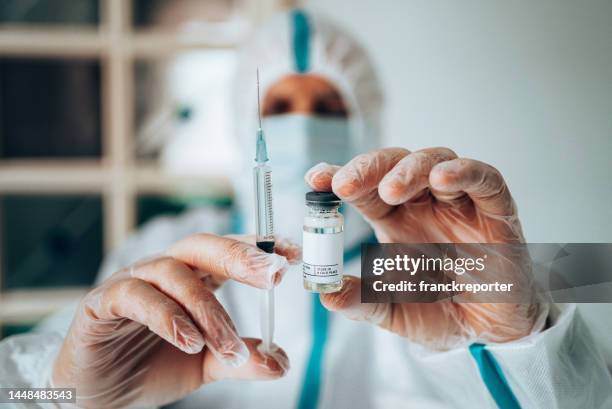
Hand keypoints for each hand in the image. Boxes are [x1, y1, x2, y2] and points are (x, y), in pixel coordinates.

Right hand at [52, 234, 300, 407]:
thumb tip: (280, 362)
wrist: (101, 394)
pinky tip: (189, 342)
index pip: (226, 251)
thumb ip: (238, 359)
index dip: (257, 247)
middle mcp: (163, 271)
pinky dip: (167, 317)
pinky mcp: (101, 303)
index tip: (292, 254)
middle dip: (239, 255)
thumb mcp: (205, 365)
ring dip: (208, 310)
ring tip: (229, 347)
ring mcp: (131, 282)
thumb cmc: (152, 367)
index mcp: (191, 278)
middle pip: (201, 246)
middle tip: (271, 275)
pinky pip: (135, 297)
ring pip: (173, 274)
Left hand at [305, 147, 545, 349]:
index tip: (314, 179)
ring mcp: (459, 203)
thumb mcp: (393, 310)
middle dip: (368, 168)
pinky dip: (464, 172)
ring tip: (390, 190)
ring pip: (434, 161)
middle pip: (394, 165)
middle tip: (345, 185)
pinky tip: (442, 179)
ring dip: (409, 169)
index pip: (363, 188)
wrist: (490, 332)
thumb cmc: (440, 311)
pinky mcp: (496, 210)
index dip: (339, 176)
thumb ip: (362, 301)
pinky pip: (484, 179)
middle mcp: (423, 203)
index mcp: (394, 219)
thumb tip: (324, 292)